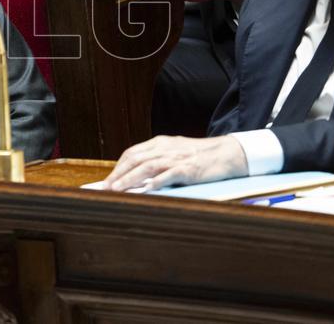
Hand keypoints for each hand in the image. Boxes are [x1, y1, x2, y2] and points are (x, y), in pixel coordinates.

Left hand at [103, 135, 246, 190]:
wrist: (227, 153)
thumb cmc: (199, 156)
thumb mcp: (174, 152)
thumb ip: (156, 161)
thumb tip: (136, 178)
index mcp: (160, 143)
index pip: (132, 153)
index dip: (118, 167)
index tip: (108, 180)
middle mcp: (165, 148)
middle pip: (135, 159)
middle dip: (118, 174)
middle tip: (106, 188)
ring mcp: (177, 158)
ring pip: (147, 167)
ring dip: (130, 179)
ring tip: (118, 190)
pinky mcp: (189, 168)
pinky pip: (170, 175)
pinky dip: (157, 181)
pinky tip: (146, 189)